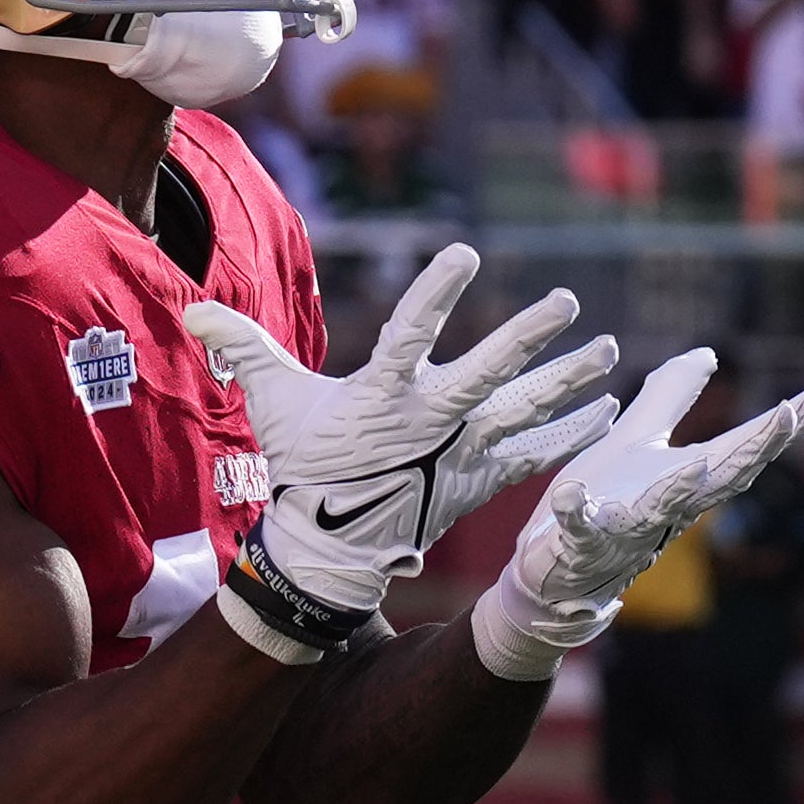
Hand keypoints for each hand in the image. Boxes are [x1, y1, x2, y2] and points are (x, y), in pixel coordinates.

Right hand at [185, 243, 597, 654]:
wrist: (331, 550)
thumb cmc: (305, 467)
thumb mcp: (274, 403)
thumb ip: (246, 349)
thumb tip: (196, 310)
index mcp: (382, 394)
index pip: (410, 331)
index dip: (436, 292)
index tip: (465, 253)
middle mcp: (430, 421)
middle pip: (488, 373)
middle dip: (528, 338)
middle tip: (567, 303)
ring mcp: (459, 453)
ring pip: (523, 412)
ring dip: (567, 382)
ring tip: (608, 352)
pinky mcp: (479, 483)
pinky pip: (533, 457)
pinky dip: (569, 436)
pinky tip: (605, 413)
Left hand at [468, 349, 803, 682]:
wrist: (555, 572)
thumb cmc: (604, 503)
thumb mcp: (636, 440)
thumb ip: (671, 398)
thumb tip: (709, 353)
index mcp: (682, 478)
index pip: (740, 450)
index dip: (780, 426)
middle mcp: (665, 506)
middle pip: (718, 478)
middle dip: (754, 448)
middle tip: (789, 414)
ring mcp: (624, 529)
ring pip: (657, 509)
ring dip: (678, 489)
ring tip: (699, 466)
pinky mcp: (578, 544)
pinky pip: (580, 531)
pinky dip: (579, 515)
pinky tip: (575, 495)